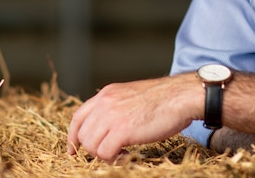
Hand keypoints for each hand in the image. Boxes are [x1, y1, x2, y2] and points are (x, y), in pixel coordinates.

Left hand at [67, 73, 199, 161]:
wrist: (180, 96)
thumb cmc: (164, 99)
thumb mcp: (131, 96)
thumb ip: (117, 107)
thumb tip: (109, 126)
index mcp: (106, 94)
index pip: (78, 117)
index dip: (73, 136)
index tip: (74, 149)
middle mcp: (104, 103)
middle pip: (82, 134)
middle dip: (93, 149)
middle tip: (110, 153)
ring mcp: (111, 116)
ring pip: (91, 146)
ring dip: (104, 155)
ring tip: (121, 153)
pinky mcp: (122, 130)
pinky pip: (105, 153)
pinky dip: (114, 159)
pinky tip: (127, 155)